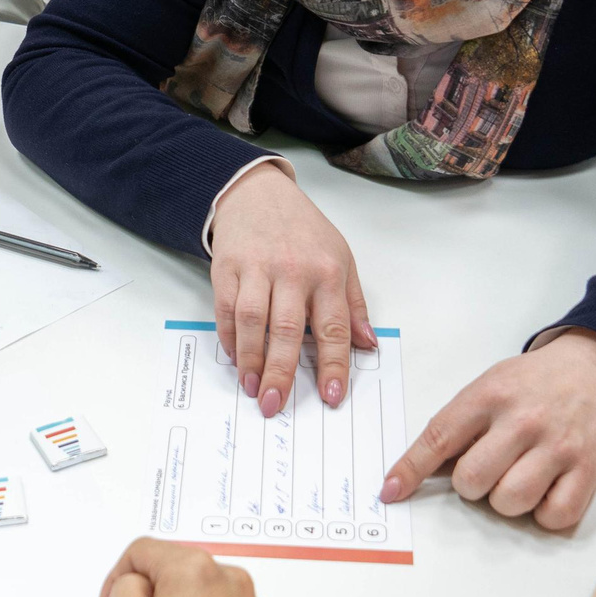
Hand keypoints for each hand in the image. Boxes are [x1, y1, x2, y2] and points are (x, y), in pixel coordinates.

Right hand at [208, 162, 372, 416]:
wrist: (258, 192)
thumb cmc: (303, 230)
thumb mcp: (341, 258)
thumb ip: (353, 305)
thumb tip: (368, 345)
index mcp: (328, 272)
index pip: (334, 328)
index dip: (333, 365)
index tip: (331, 396)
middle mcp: (293, 270)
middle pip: (288, 330)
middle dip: (281, 372)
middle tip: (275, 404)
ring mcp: (257, 268)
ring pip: (253, 321)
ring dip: (251, 360)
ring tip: (251, 388)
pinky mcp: (227, 267)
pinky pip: (227, 309)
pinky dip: (230, 337)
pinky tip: (236, 358)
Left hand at [382, 331, 595, 528]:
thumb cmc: (535, 382)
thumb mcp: (490, 385)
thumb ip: (460, 422)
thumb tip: (424, 470)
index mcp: (490, 395)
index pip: (439, 437)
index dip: (411, 469)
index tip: (392, 491)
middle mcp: (523, 420)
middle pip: (472, 480)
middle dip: (471, 484)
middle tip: (488, 466)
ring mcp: (558, 446)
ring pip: (509, 502)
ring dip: (506, 500)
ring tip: (518, 475)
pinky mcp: (588, 470)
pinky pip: (552, 516)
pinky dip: (543, 512)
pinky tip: (545, 488)